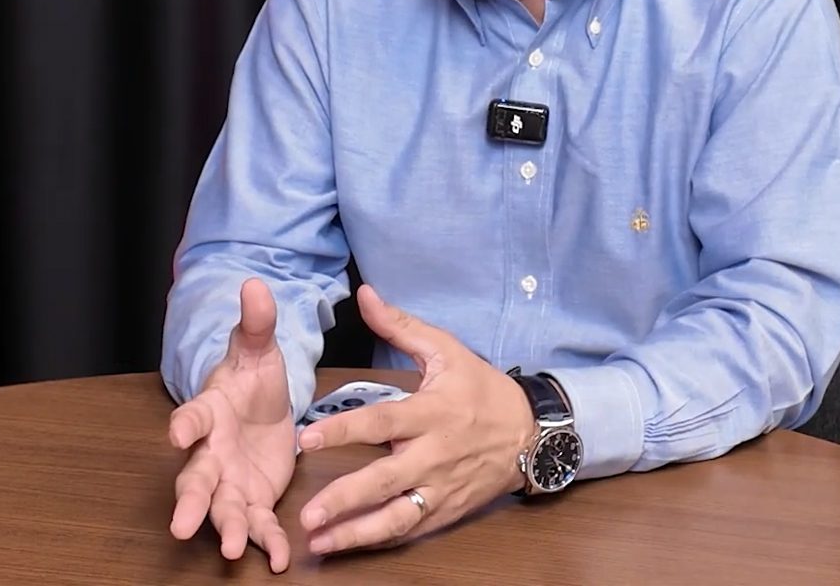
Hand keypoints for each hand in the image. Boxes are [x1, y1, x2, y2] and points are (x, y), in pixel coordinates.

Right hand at [167, 278, 297, 572]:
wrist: (265, 408)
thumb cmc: (251, 378)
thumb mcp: (258, 349)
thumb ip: (256, 323)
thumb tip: (255, 284)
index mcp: (209, 412)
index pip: (191, 417)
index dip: (183, 425)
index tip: (175, 435)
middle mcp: (211, 452)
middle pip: (194, 478)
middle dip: (188, 501)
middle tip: (180, 524)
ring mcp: (230, 480)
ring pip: (221, 509)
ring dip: (225, 530)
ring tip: (231, 551)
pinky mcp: (254, 500)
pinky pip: (258, 525)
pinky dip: (267, 543)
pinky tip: (281, 561)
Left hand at [294, 284, 535, 555]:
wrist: (532, 434)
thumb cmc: (483, 389)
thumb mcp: (447, 351)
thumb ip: (401, 326)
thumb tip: (364, 294)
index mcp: (431, 413)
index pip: (381, 423)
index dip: (343, 431)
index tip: (306, 439)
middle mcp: (434, 455)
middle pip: (384, 480)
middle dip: (344, 498)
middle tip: (307, 515)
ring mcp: (441, 488)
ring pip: (397, 517)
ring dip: (357, 533)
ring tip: (320, 543)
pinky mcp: (447, 511)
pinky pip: (411, 530)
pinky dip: (380, 540)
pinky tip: (348, 545)